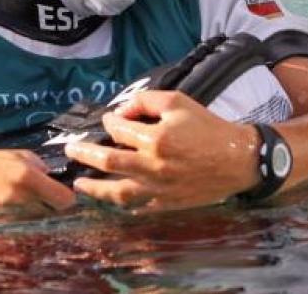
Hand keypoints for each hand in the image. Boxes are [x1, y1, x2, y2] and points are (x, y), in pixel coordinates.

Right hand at [0, 150, 76, 219]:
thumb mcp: (9, 154)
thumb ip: (35, 164)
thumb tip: (50, 175)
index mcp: (26, 175)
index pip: (63, 199)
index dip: (65, 199)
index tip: (63, 196)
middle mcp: (18, 197)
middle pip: (49, 212)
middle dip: (47, 206)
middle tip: (40, 198)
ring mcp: (6, 213)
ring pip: (32, 220)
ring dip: (29, 213)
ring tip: (15, 201)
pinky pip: (14, 224)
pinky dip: (13, 219)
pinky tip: (1, 208)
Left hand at [66, 91, 258, 210]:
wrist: (236, 160)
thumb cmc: (208, 127)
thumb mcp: (179, 102)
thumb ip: (147, 101)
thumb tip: (123, 111)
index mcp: (156, 138)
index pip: (119, 130)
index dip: (110, 123)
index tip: (108, 121)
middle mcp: (153, 165)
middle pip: (108, 163)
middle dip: (85, 155)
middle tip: (70, 150)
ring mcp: (158, 189)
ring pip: (116, 192)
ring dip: (94, 187)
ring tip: (80, 183)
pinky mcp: (165, 204)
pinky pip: (135, 206)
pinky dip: (120, 202)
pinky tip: (111, 197)